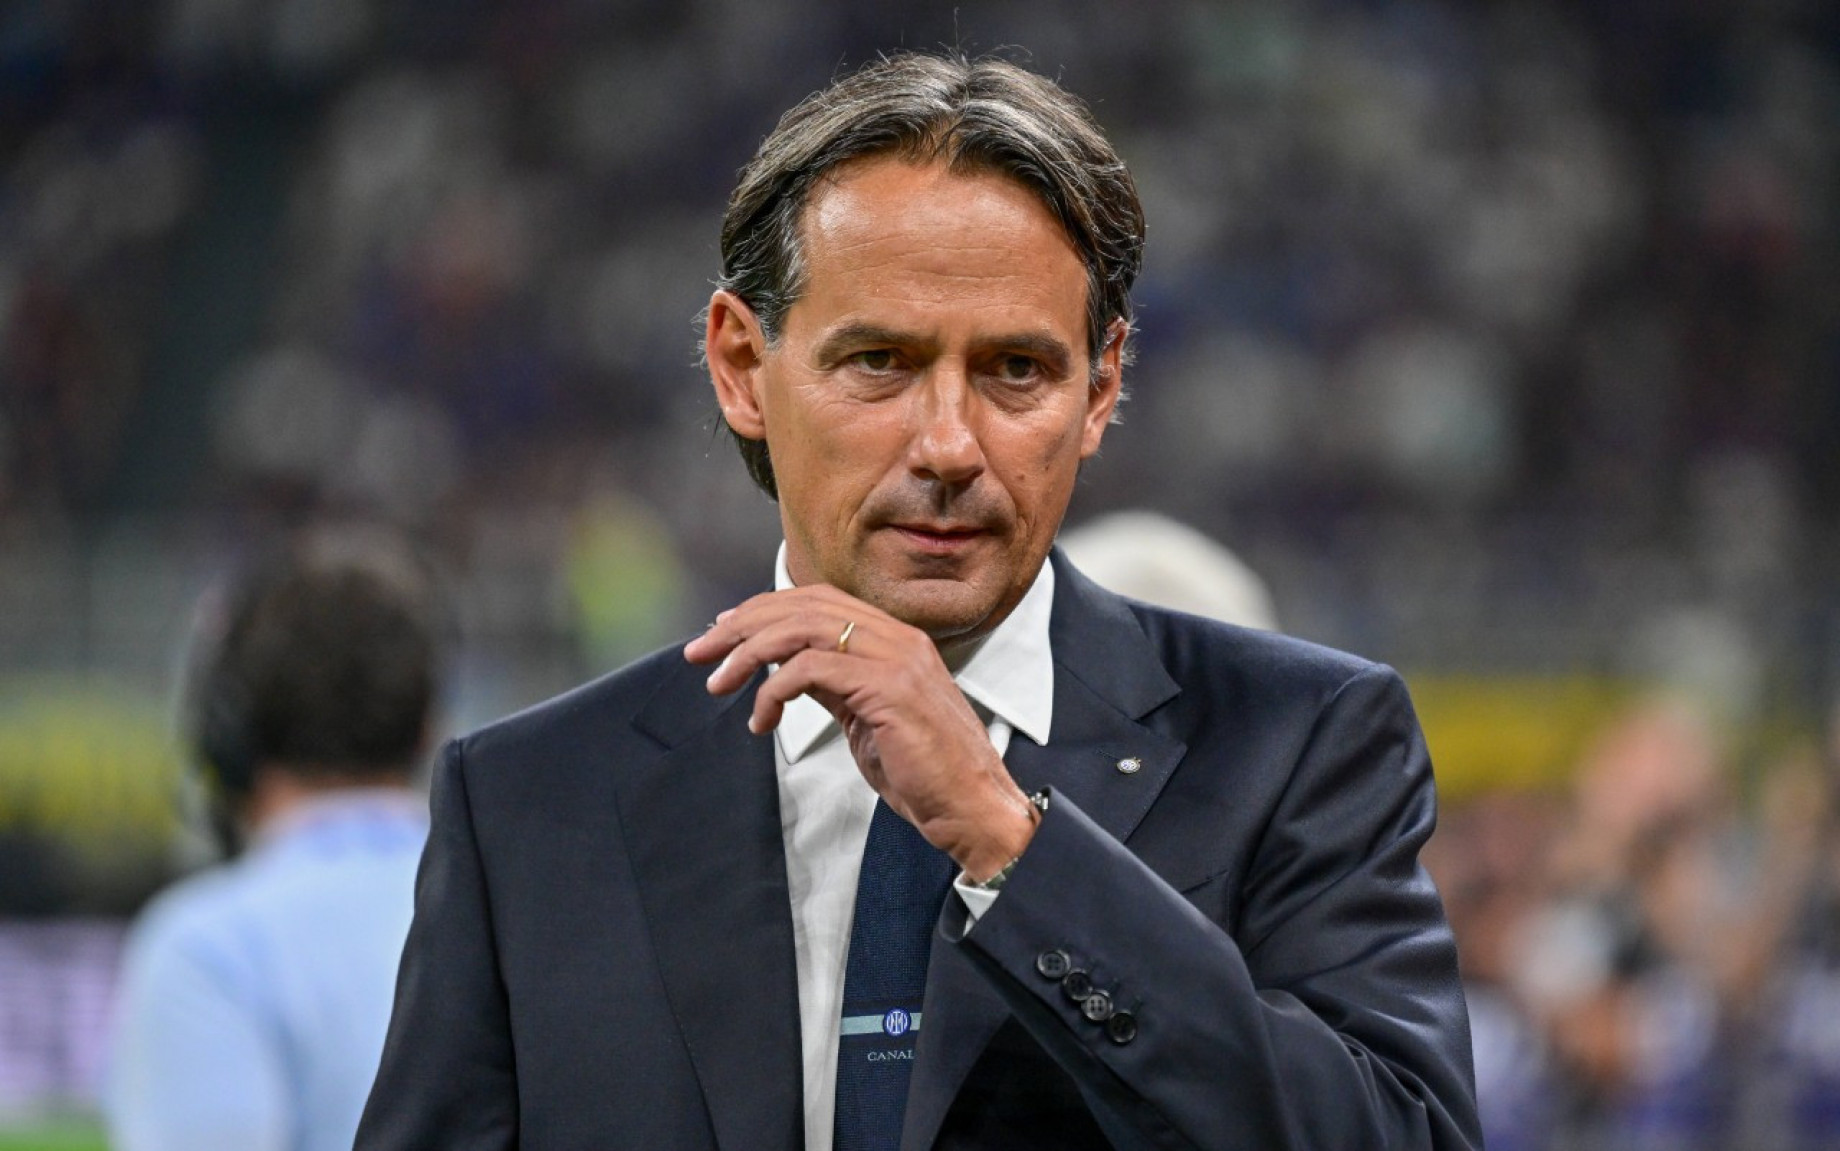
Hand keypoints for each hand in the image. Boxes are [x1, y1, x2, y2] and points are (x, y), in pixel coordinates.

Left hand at [683, 584, 1036, 879]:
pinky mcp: (889, 688)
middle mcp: (897, 637)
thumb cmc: (924, 772)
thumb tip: (785, 668)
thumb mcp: (867, 716)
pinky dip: (774, 690)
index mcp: (894, 638)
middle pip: (803, 605)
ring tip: (719, 683)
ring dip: (749, 652)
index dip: (762, 610)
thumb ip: (834, 685)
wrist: (973, 807)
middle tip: (700, 653)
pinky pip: (812, 668)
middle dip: (741, 626)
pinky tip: (762, 720)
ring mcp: (897, 658)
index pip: (817, 601)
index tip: (722, 632)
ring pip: (803, 628)